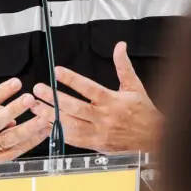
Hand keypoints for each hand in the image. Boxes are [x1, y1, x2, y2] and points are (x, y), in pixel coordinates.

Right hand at [0, 78, 55, 164]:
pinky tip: (42, 132)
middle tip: (29, 99)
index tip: (15, 83)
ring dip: (29, 127)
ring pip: (11, 138)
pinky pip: (17, 150)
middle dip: (15, 109)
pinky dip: (31, 141)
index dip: (2, 92)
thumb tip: (8, 108)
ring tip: (43, 117)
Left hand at [33, 42, 162, 152]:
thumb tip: (120, 45)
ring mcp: (99, 132)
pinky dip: (59, 131)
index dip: (72, 79)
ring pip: (71, 124)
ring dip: (51, 115)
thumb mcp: (135, 87)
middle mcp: (104, 117)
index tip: (57, 71)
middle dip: (54, 98)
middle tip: (37, 89)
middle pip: (75, 107)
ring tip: (35, 106)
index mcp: (113, 101)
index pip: (89, 88)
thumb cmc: (144, 112)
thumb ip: (123, 66)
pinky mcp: (96, 144)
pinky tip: (46, 124)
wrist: (155, 139)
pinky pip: (74, 139)